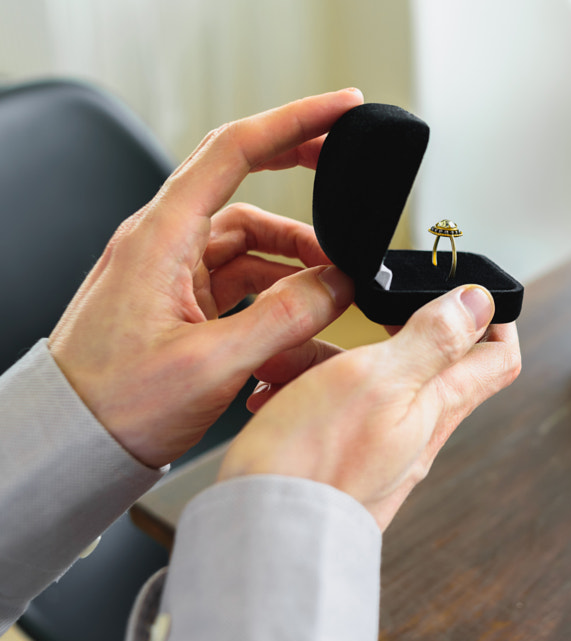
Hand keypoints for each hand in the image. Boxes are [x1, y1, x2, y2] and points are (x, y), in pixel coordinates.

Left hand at [48, 88, 365, 468]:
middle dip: (297, 167)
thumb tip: (338, 284)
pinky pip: (240, 275)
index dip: (293, 122)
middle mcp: (163, 242)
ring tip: (336, 283)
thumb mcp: (211, 364)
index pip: (233, 150)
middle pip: (242, 180)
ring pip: (249, 238)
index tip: (340, 110)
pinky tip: (303, 309)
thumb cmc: (116, 404)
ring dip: (296, 252)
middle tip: (344, 165)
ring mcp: (171, 271)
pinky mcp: (178, 300)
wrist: (70, 443)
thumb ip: (284, 319)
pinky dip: (277, 284)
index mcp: (160, 238)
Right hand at [219, 285, 521, 530]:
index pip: (496, 359)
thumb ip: (431, 340)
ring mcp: (380, 451)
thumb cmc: (316, 464)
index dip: (493, 319)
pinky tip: (272, 393)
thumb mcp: (379, 379)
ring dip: (328, 358)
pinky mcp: (342, 465)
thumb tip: (481, 304)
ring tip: (285, 360)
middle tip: (354, 312)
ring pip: (367, 382)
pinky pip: (335, 412)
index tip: (465, 293)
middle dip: (384, 327)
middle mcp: (418, 432)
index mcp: (438, 407)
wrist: (263, 540)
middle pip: (423, 361)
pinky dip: (307, 391)